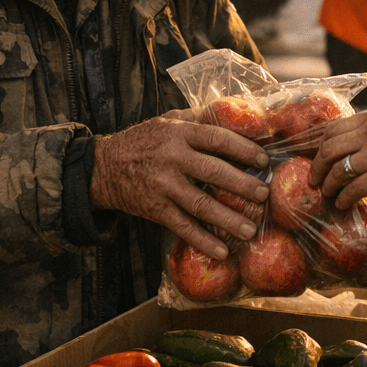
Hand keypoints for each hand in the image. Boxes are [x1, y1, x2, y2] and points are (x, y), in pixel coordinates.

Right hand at [91, 109, 270, 258]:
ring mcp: (163, 186)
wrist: (103, 167)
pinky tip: (222, 251)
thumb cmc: (144, 141)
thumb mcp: (168, 121)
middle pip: (212, 172)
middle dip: (242, 185)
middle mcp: (172, 158)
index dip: (243, 149)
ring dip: (228, 219)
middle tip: (263, 195)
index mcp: (179, 133)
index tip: (263, 160)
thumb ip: (199, 118)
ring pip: (200, 204)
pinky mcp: (155, 209)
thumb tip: (236, 114)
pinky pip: (182, 227)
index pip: (217, 138)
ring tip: (251, 230)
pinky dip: (203, 240)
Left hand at [305, 110, 366, 209]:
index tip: (318, 159)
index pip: (332, 128)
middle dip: (317, 168)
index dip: (320, 146)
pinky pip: (350, 190)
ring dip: (328, 186)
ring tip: (329, 194)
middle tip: (315, 180)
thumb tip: (342, 146)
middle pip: (328, 149)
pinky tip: (343, 204)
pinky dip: (343, 200)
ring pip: (336, 171)